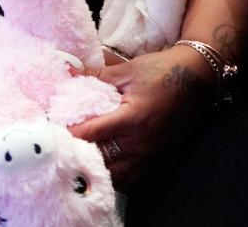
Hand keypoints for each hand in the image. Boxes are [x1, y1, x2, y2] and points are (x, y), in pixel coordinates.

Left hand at [68, 45, 213, 186]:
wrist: (198, 79)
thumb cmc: (162, 72)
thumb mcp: (127, 71)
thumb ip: (96, 75)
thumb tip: (68, 71)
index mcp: (132, 119)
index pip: (92, 134)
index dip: (68, 134)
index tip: (50, 132)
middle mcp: (141, 143)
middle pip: (102, 160)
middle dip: (78, 155)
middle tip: (58, 148)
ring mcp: (150, 154)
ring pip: (117, 176)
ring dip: (96, 170)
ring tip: (76, 160)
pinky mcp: (157, 158)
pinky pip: (131, 177)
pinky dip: (114, 176)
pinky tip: (100, 168)